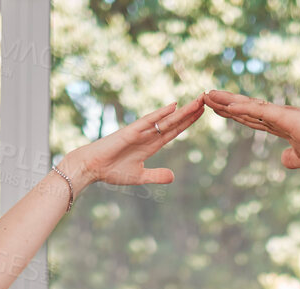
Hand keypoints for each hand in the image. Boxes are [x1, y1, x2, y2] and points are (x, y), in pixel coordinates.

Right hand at [63, 97, 205, 188]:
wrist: (92, 167)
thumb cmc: (112, 171)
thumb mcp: (140, 176)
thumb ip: (156, 175)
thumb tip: (173, 177)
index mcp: (151, 145)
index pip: (174, 131)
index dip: (188, 122)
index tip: (201, 113)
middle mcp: (148, 135)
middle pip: (174, 122)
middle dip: (190, 112)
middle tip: (206, 100)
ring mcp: (140, 132)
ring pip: (165, 119)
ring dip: (182, 111)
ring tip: (198, 101)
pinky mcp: (130, 132)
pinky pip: (148, 122)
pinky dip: (160, 114)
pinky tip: (173, 107)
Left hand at [202, 90, 299, 175]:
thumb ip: (294, 158)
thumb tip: (283, 160)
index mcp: (285, 127)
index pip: (254, 119)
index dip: (235, 115)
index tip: (218, 110)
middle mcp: (282, 116)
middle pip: (247, 109)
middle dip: (225, 104)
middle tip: (204, 97)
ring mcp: (285, 115)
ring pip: (250, 106)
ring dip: (228, 101)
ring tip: (208, 95)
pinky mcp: (289, 118)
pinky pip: (261, 112)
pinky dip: (244, 108)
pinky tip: (227, 105)